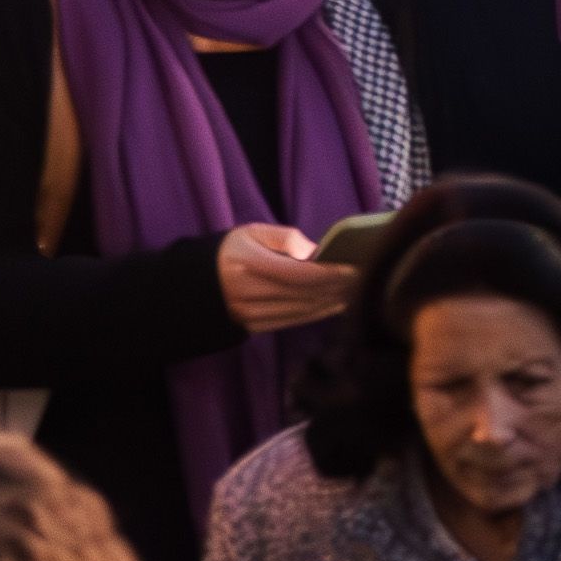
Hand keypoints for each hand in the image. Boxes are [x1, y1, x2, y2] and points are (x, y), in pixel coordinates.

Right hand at [217, 224, 360, 333]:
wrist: (194, 282)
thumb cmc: (232, 251)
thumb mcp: (253, 233)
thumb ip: (286, 238)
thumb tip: (317, 252)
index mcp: (246, 264)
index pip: (297, 273)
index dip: (329, 273)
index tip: (355, 269)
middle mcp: (246, 291)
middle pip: (303, 294)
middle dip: (337, 288)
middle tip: (365, 279)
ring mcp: (248, 313)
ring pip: (300, 311)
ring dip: (332, 302)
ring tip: (357, 291)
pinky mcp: (252, 327)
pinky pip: (292, 321)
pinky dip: (317, 313)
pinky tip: (337, 304)